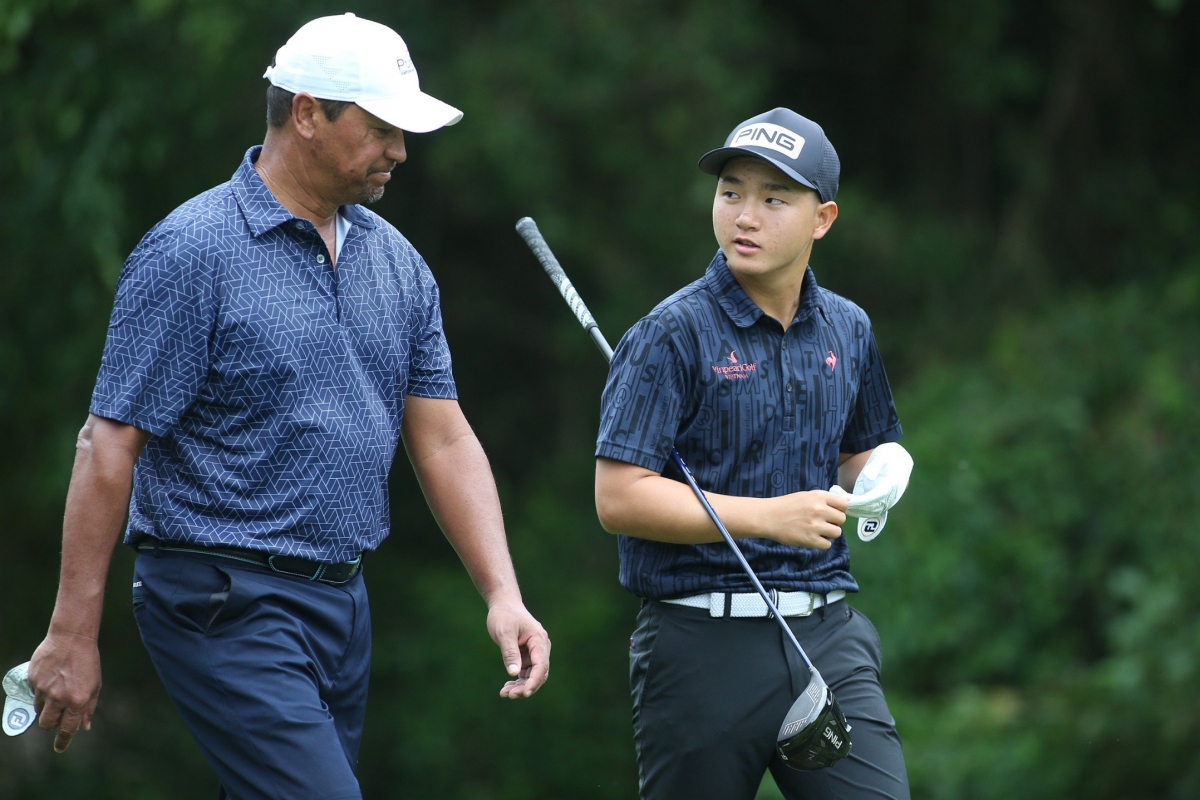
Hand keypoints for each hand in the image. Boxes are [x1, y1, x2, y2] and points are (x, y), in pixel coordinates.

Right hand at [28, 630, 101, 752]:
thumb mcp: (95, 685)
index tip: (60, 748)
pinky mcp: (33, 679)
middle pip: (46, 723)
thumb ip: (88, 707)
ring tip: (57, 688)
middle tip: (56, 715)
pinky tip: (52, 676)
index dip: (63, 741)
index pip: (67, 728)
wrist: (73, 638)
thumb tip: (85, 727)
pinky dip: (41, 689)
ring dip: (46, 705)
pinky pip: (34, 692)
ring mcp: (43, 688)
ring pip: (39, 708)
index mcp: (76, 700)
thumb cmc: (88, 661)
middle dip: (50, 724)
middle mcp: (58, 697)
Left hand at [486, 599, 550, 698]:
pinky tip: (506, 688)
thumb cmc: (504, 615)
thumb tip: (514, 674)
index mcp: (539, 640)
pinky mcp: (527, 656)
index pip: (541, 665)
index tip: (524, 693)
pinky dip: (517, 681)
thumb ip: (510, 653)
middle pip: (539, 673)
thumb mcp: (504, 633)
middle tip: (508, 695)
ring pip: (532, 675)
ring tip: (504, 693)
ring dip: (520, 686)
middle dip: (526, 686)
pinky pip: (525, 672)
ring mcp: (534, 653)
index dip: (534, 681)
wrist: (504, 604)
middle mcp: (540, 648)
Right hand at [759, 490, 848, 548]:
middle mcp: (819, 510)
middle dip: (834, 522)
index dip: (840, 509)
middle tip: (822, 522)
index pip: (844, 504)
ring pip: (837, 532)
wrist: (768, 517)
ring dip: (829, 533)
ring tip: (817, 531)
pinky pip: (827, 545)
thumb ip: (825, 500)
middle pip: (842, 519)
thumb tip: (847, 502)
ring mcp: (815, 525)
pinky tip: (812, 538)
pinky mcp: (810, 540)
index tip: (832, 512)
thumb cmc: (787, 505)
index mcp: (819, 496)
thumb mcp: (806, 496)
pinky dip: (821, 543)